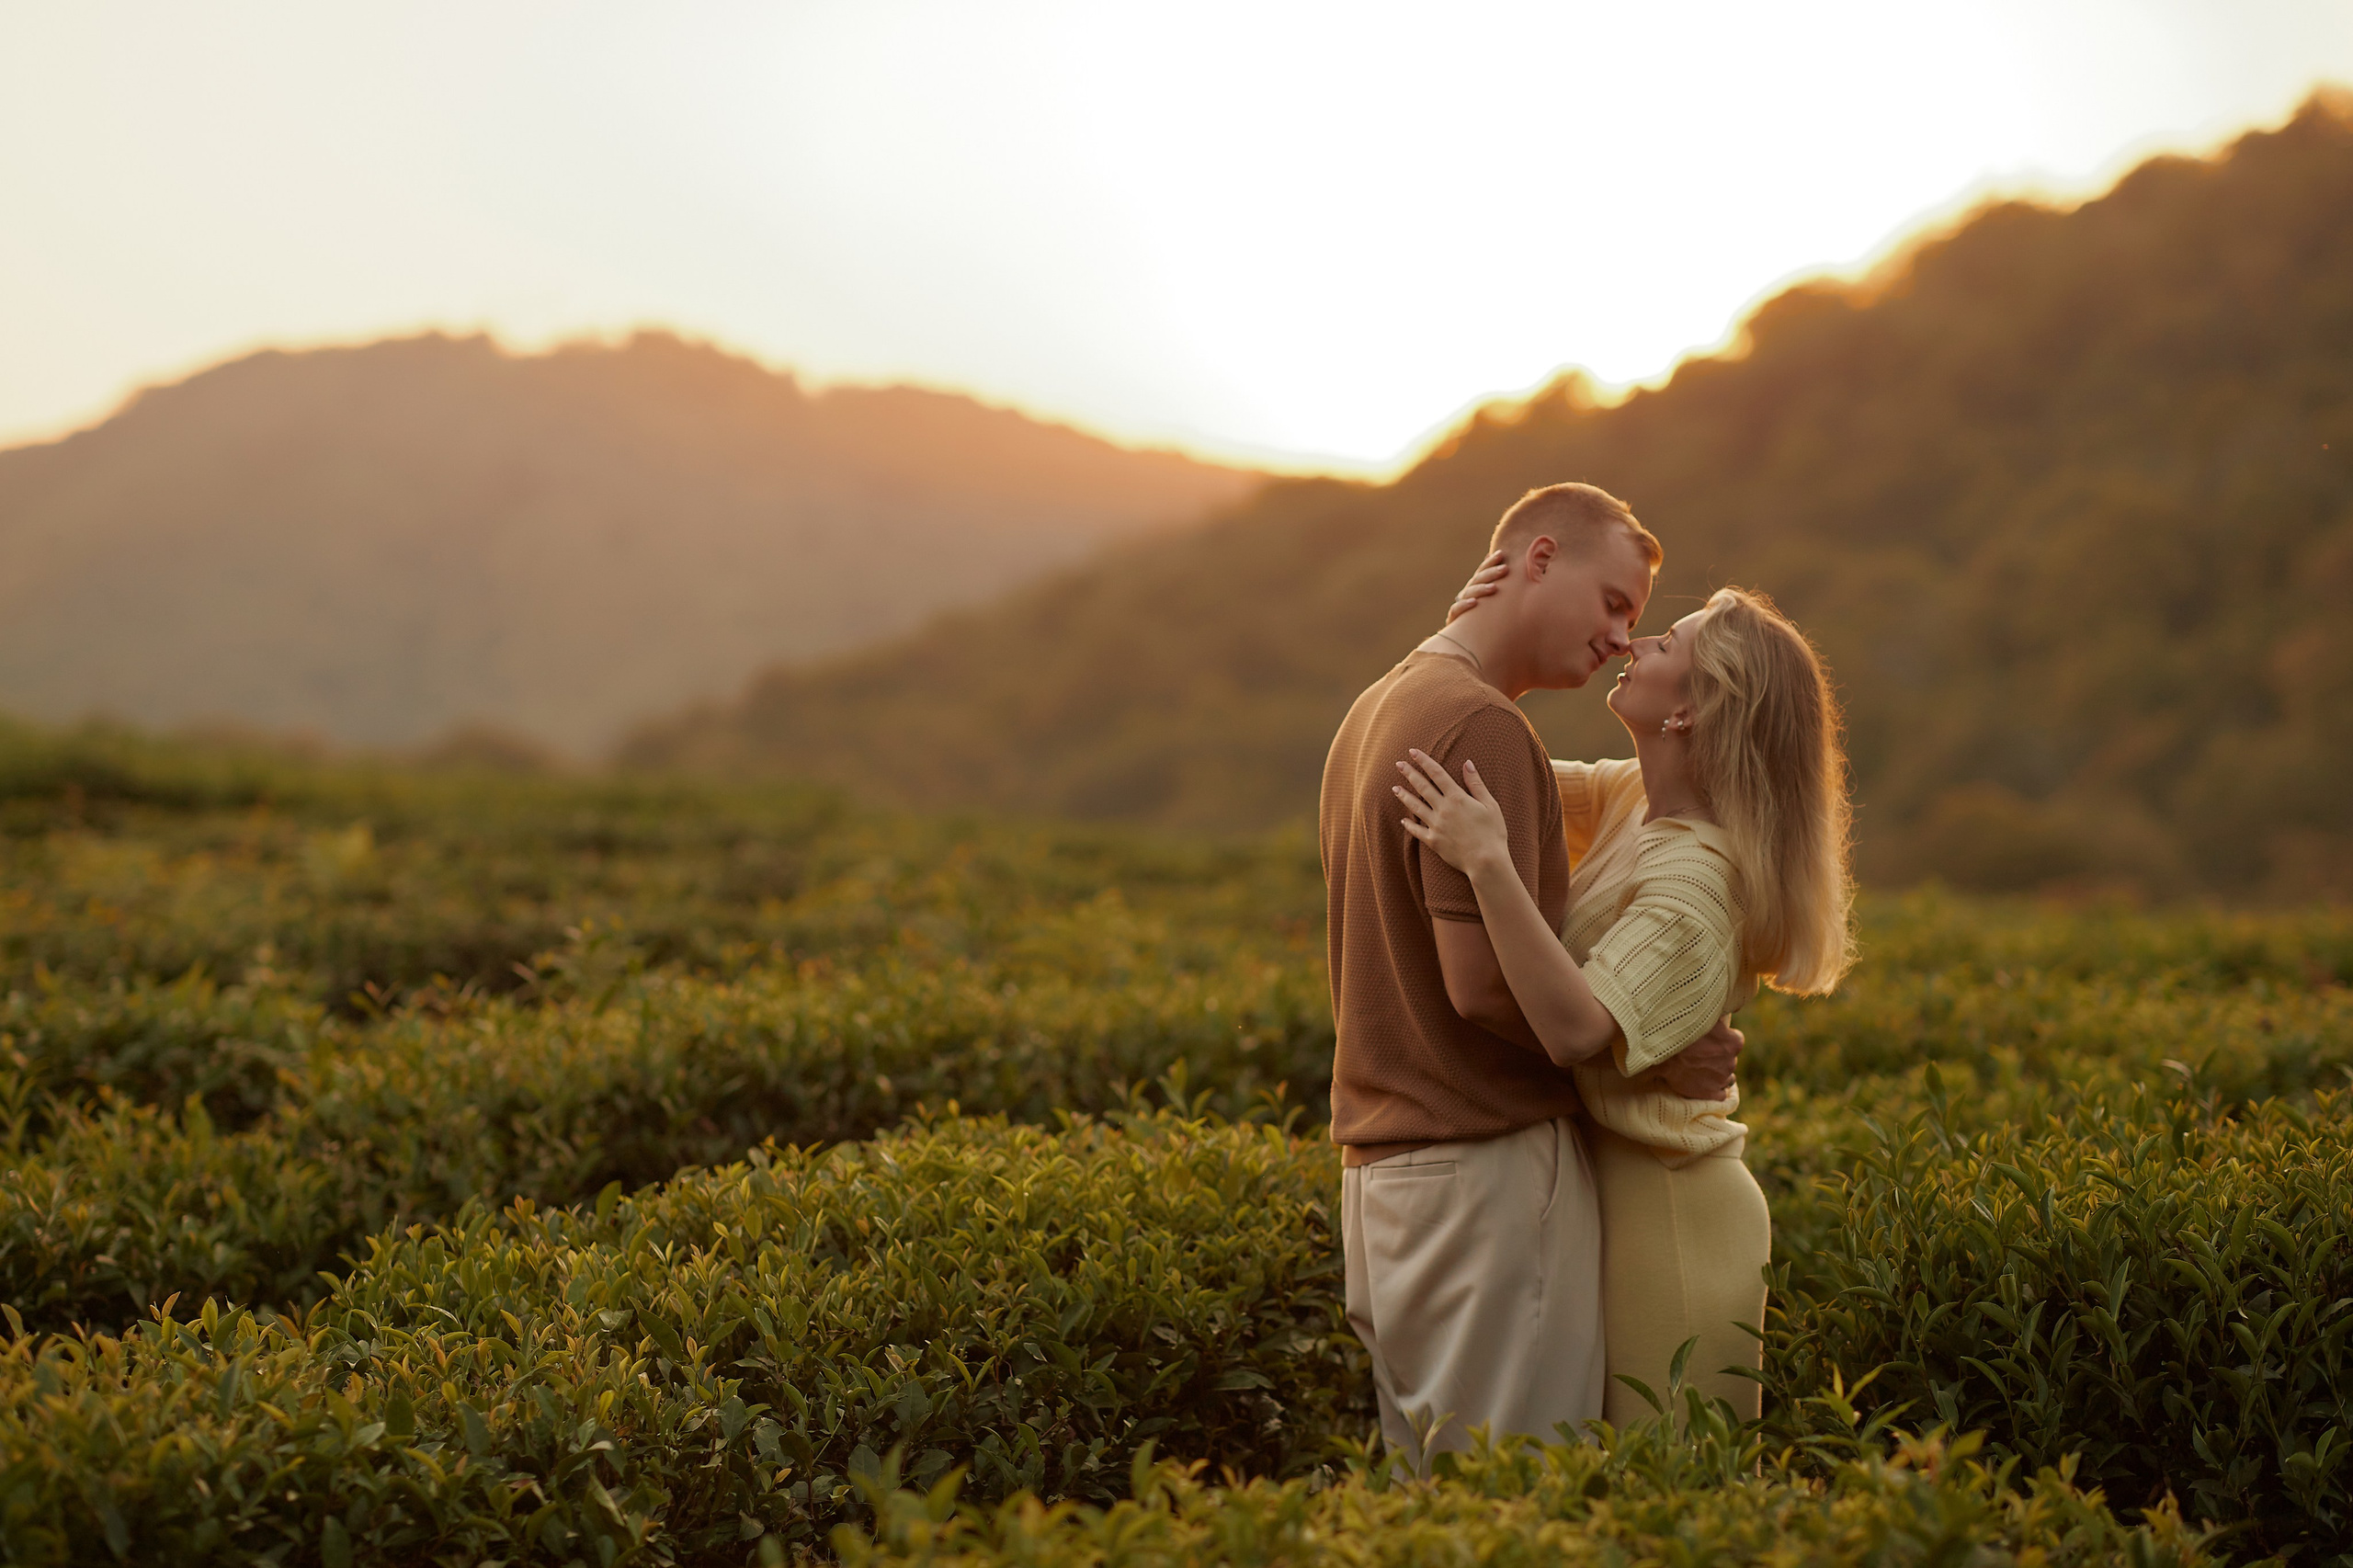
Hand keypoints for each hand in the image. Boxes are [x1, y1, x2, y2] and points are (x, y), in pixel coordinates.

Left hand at [1394, 748, 1513, 880]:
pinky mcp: (1433, 841)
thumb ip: (1476, 783)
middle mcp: (1443, 809)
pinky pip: (1417, 831)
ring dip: (1404, 796)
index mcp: (1457, 798)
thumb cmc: (1493, 832)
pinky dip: (1409, 825)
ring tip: (1394, 788)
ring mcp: (1436, 825)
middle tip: (1398, 764)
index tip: (1413, 752)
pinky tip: (1403, 820)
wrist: (1486, 861)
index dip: (1424, 761)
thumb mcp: (1490, 804)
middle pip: (1422, 787)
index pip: (1437, 773)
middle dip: (1409, 773)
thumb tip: (1467, 763)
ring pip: (1415, 807)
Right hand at [1445, 550, 1508, 623]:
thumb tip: (1505, 561)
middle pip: (1478, 579)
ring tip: (1494, 588)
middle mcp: (1467, 592)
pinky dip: (1465, 605)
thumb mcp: (1489, 598)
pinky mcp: (1454, 617)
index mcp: (1475, 586)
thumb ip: (1494, 582)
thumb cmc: (1482, 614)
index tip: (1502, 553)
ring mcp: (1460, 603)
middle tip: (1505, 569)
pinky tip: (1474, 602)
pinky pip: (1457, 609)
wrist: (1464, 636)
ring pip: (1469, 592)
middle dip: (1491, 573)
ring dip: (1481, 589)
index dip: (1490, 561)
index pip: (1482, 570)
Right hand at [1661, 1018, 1742, 1099]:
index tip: (1710, 1039)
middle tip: (1699, 1053)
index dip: (1722, 1039)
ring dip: (1717, 1074)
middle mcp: (1731, 1062)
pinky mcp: (1711, 1094)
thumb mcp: (1702, 1012)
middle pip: (1729, 1060)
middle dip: (1718, 1057)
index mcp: (1734, 1042)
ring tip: (1701, 1069)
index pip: (1735, 1040)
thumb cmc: (1679, 1028)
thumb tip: (1734, 1006)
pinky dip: (1712, 1090)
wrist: (1658, 1051)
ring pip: (1727, 1078)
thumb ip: (1719, 1010)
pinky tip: (1701, 1082)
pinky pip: (1719, 1094)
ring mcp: (1721, 1079)